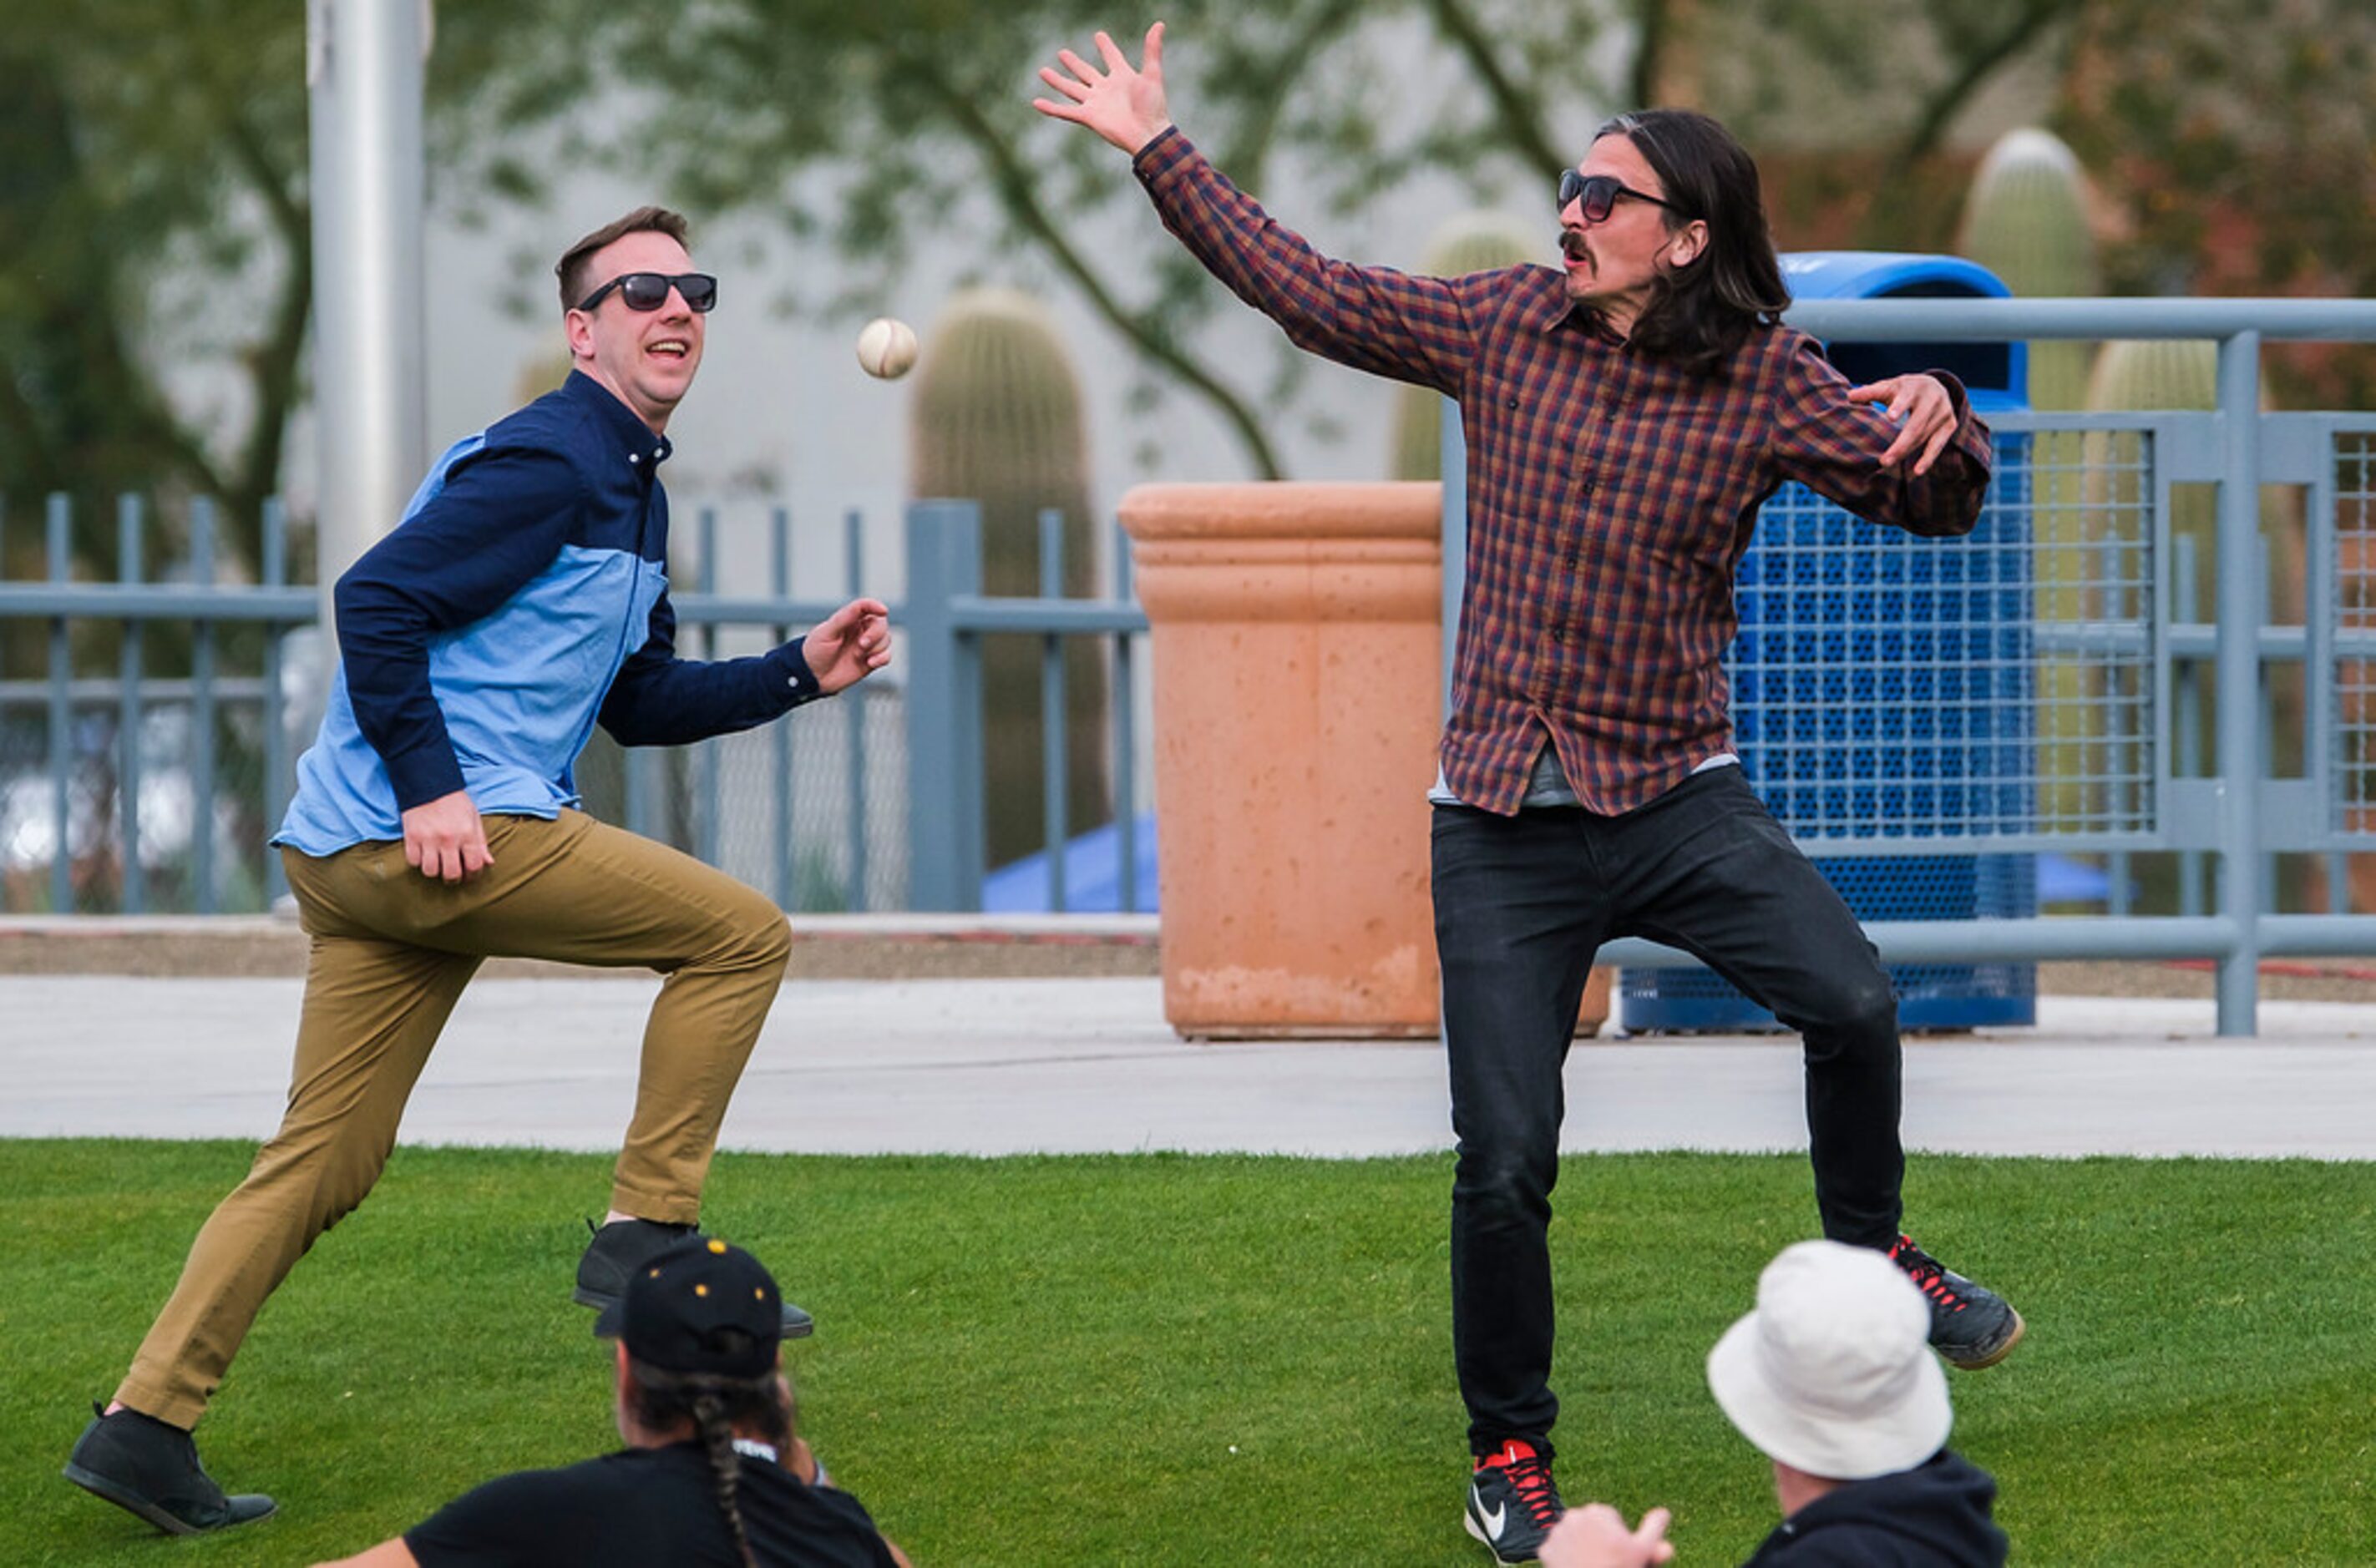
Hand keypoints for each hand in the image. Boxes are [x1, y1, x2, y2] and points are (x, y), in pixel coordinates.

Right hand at [400, 789, 490, 882]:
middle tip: (451, 874)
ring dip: (434, 871)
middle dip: (453, 879)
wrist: (429, 783)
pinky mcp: (411, 836)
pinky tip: (423, 854)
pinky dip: (418, 861)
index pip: (474, 866)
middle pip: (451, 874)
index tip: (469, 874)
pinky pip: (413, 861)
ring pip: (430, 871)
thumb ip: (481, 841)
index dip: (473, 875)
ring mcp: (428, 839)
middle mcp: (448, 838)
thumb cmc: (454, 801)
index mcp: (467, 833)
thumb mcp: (473, 817)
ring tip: (436, 864)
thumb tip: (489, 862)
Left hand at [804, 597, 892, 693]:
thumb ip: (845, 617)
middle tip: (861, 644)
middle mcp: (860, 631)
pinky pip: (886, 656)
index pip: (866, 606)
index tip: (883, 611)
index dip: (876, 606)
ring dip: (876, 647)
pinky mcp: (871, 661)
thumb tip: (863, 605)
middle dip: (875, 634)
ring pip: (886, 639)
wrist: (813, 677)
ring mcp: (867, 646)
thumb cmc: (815, 651)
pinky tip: (870, 663)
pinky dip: (882, 658)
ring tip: (857, 656)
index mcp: (849, 619)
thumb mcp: (827, 632)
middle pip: (881, 624)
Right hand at [1032, 22, 1173, 155]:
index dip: (1106, 47)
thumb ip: (1152, 50)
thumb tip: (1159, 24)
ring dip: (1057, 80)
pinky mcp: (1088, 116)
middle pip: (1085, 72)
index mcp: (1122, 77)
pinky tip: (1036, 102)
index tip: (1099, 35)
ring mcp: (1096, 103)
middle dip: (1074, 63)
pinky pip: (1065, 111)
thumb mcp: (1152, 74)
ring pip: (1071, 88)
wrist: (1148, 134)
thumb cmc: (1152, 107)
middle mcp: (1106, 89)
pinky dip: (1051, 108)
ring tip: (1042, 71)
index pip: (1112, 57)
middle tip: (1062, 53)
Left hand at [1539, 1503, 1674, 1567]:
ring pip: (1574, 1538)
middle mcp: (1573, 1516)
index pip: (1609, 1519)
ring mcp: (1556, 1533)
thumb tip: (1664, 1512)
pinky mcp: (1545, 1550)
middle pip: (1590, 1526)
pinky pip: (1558, 1551)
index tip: (1619, 1551)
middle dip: (1598, 1539)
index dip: (1618, 1537)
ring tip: (1591, 1564)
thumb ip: (1654, 1528)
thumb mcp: (1643, 1550)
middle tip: (1606, 1561)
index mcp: (1597, 1511)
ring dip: (1581, 1547)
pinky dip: (1564, 1559)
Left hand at [1847, 373, 1959, 474]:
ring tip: (1888, 462)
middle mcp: (1933, 398)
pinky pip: (1938, 445)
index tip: (1890, 417)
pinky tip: (1917, 471)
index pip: (1906, 397)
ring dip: (1907, 451)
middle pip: (1916, 424)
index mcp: (1915, 386)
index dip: (1898, 406)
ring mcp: (1944, 412)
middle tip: (1884, 460)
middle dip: (1900, 444)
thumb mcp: (1888, 387)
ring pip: (1924, 436)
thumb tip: (1850, 396)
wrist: (1933, 386)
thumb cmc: (1903, 390)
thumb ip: (1870, 393)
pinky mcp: (1950, 424)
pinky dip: (1928, 459)